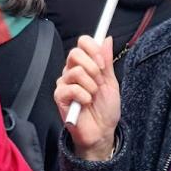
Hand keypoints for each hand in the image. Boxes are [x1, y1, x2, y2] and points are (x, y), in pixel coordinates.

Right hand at [54, 36, 119, 160]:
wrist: (102, 131)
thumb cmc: (106, 109)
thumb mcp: (111, 83)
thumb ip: (107, 61)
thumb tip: (106, 39)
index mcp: (85, 65)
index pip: (83, 43)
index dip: (93, 49)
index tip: (103, 63)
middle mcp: (72, 71)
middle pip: (75, 53)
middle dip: (93, 68)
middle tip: (99, 82)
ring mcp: (64, 83)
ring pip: (76, 71)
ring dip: (91, 86)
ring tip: (93, 96)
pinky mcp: (59, 96)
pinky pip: (71, 88)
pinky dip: (83, 96)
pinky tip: (85, 103)